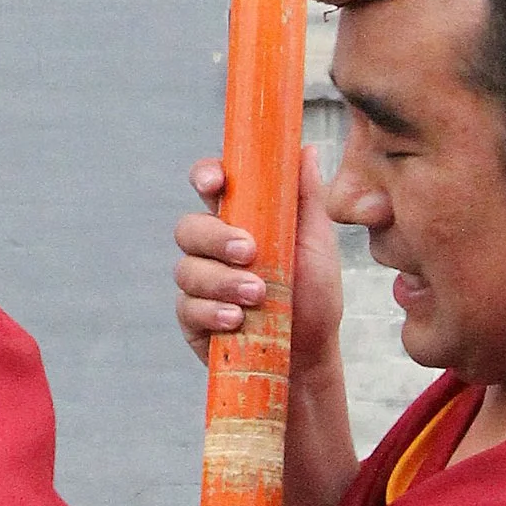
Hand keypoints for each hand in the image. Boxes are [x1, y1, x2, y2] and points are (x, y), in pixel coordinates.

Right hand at [174, 147, 344, 371]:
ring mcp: (200, 283)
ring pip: (187, 269)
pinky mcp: (193, 318)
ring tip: (257, 295)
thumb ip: (306, 198)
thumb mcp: (318, 244)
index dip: (205, 176)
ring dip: (222, 281)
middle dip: (216, 238)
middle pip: (189, 227)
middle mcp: (213, 248)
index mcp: (241, 219)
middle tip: (249, 251)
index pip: (211, 186)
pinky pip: (187, 307)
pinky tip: (236, 320)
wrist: (310, 356)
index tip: (216, 183)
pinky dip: (212, 311)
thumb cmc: (315, 297)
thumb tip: (306, 148)